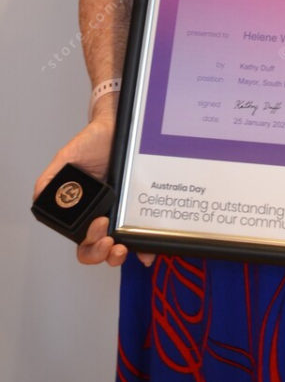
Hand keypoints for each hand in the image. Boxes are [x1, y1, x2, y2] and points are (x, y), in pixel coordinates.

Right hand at [34, 106, 155, 268]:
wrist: (117, 126)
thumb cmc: (91, 142)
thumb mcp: (66, 158)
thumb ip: (50, 179)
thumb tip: (40, 198)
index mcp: (82, 211)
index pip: (82, 241)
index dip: (89, 246)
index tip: (98, 228)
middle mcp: (101, 215)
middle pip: (99, 249)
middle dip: (101, 253)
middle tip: (109, 241)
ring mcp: (120, 212)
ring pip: (120, 246)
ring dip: (120, 256)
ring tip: (123, 248)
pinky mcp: (137, 207)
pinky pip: (141, 231)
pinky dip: (144, 246)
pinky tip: (147, 250)